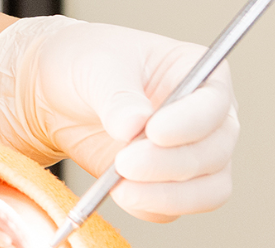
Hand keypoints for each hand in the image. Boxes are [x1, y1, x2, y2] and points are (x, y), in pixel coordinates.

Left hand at [0, 16, 238, 222]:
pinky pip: (174, 209)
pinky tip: (117, 190)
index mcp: (202, 74)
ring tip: (118, 183)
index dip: (190, 122)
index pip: (214, 104)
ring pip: (206, 190)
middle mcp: (209, 119)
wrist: (60, 95)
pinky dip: (149, 207)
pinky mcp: (171, 186)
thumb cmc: (89, 64)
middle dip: (170, 163)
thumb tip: (134, 125)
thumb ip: (117, 95)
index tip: (153, 131)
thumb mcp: (97, 66)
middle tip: (125, 162)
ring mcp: (195, 156)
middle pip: (214, 153)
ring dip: (165, 195)